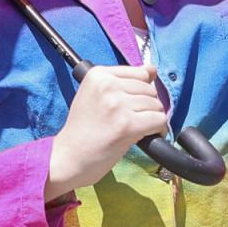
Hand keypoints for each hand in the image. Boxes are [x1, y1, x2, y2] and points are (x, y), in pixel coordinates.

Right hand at [45, 64, 166, 201]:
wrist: (69, 157)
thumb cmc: (83, 130)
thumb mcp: (97, 96)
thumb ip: (124, 82)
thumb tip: (152, 70)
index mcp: (98, 74)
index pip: (140, 73)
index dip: (141, 91)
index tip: (131, 105)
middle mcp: (107, 85)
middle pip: (149, 89)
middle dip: (147, 106)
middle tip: (131, 121)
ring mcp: (117, 104)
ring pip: (156, 105)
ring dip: (152, 118)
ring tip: (135, 129)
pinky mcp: (126, 124)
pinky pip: (158, 120)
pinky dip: (158, 130)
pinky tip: (147, 136)